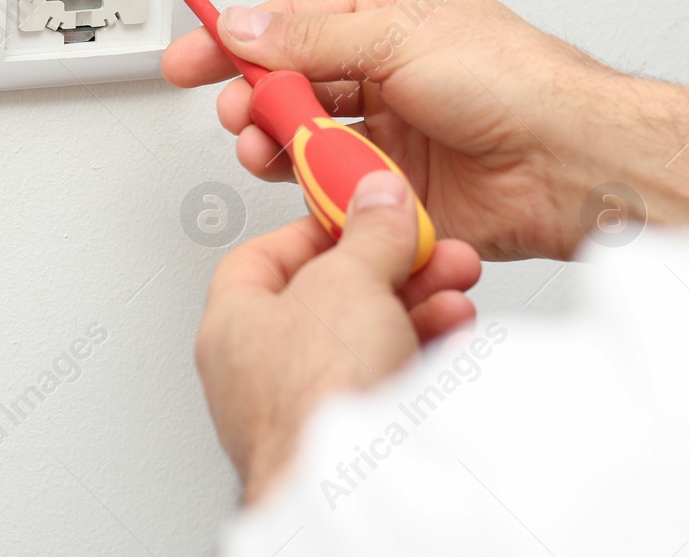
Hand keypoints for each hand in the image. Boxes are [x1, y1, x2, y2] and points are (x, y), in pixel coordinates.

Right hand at [164, 0, 622, 260]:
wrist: (567, 163)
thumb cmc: (516, 83)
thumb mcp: (399, 36)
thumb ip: (312, 41)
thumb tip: (247, 28)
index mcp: (392, 21)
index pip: (295, 25)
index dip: (237, 39)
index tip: (189, 56)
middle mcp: (391, 76)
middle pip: (294, 86)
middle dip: (254, 99)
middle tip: (237, 112)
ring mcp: (394, 135)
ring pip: (309, 142)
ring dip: (279, 145)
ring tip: (268, 149)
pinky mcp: (398, 191)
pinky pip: (338, 192)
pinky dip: (316, 190)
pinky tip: (313, 185)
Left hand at [196, 171, 481, 502]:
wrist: (350, 489)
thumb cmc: (316, 399)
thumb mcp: (347, 280)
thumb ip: (369, 232)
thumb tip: (378, 199)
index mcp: (233, 326)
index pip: (264, 257)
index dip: (317, 228)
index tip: (361, 214)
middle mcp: (262, 371)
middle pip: (331, 296)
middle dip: (392, 266)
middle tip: (429, 249)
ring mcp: (308, 407)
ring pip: (368, 337)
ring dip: (419, 303)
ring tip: (455, 286)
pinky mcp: (354, 437)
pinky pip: (391, 378)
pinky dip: (425, 349)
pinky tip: (454, 332)